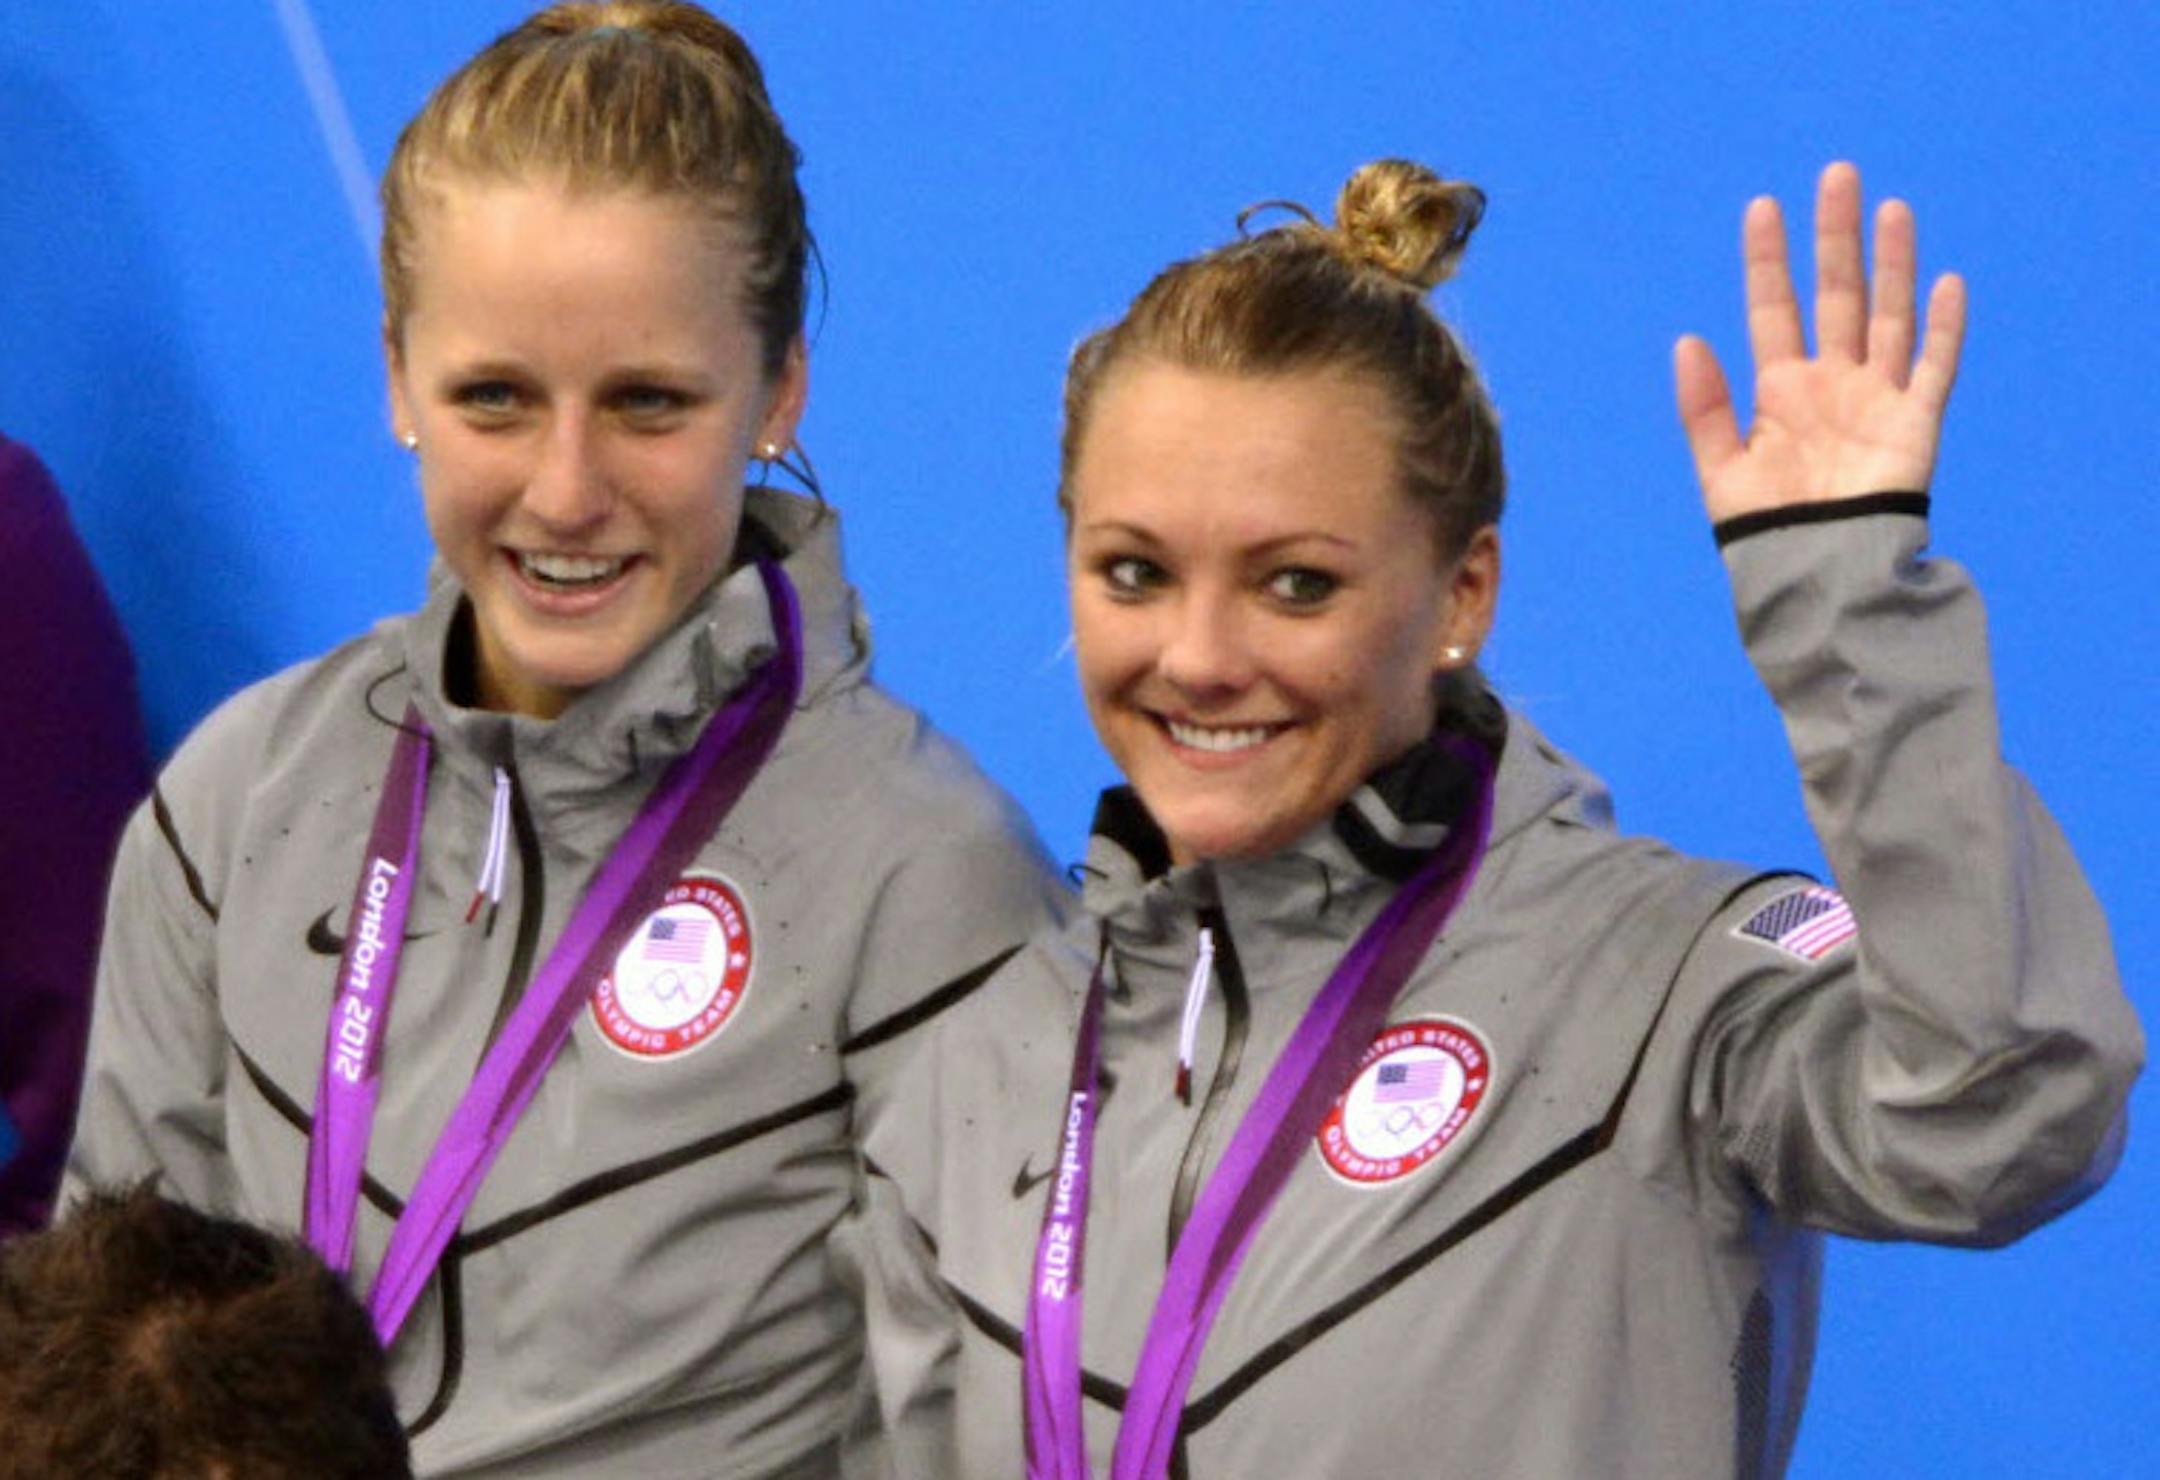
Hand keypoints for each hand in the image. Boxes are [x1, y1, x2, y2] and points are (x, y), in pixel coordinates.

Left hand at [1673, 162, 1965, 523]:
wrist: (1817, 573)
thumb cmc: (1766, 531)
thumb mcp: (1722, 470)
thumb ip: (1705, 407)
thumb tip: (1687, 339)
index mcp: (1781, 390)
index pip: (1773, 307)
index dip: (1767, 259)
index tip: (1762, 206)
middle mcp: (1831, 382)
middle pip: (1835, 294)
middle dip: (1835, 237)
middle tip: (1836, 174)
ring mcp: (1876, 398)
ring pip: (1886, 314)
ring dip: (1891, 262)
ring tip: (1890, 207)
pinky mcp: (1915, 424)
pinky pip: (1934, 366)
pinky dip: (1943, 327)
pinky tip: (1946, 282)